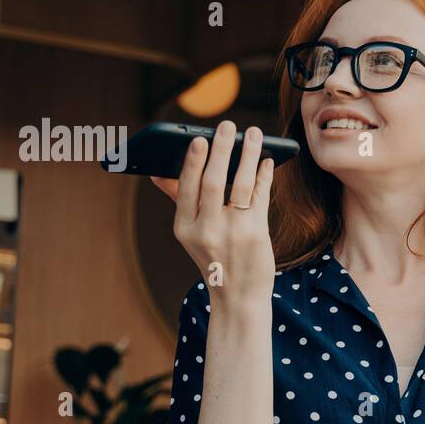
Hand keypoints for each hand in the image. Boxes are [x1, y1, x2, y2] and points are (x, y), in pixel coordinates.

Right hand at [150, 120, 275, 311]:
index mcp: (184, 228)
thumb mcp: (191, 234)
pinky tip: (266, 161)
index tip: (198, 139)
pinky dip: (263, 175)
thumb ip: (180, 201)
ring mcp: (232, 232)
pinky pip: (259, 196)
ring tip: (253, 134)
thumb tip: (158, 172)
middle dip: (221, 149)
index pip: (186, 188)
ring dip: (247, 155)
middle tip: (228, 126)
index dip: (191, 162)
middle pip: (212, 181)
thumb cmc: (215, 258)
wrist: (238, 297)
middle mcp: (206, 230)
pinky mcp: (255, 234)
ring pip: (239, 184)